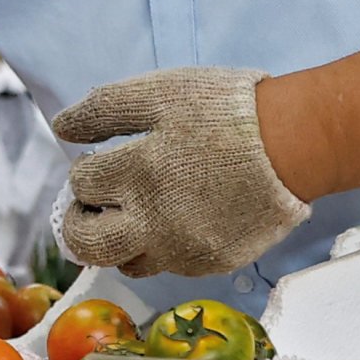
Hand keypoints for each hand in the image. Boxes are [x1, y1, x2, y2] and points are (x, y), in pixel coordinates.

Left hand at [46, 68, 312, 278]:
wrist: (298, 143)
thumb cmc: (228, 110)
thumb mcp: (161, 92)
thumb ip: (104, 109)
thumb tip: (62, 127)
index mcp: (135, 173)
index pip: (82, 183)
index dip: (86, 170)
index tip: (101, 162)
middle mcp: (152, 221)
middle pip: (87, 244)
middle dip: (79, 223)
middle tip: (92, 206)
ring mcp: (182, 249)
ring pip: (126, 263)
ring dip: (119, 241)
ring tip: (134, 214)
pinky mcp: (211, 263)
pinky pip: (168, 267)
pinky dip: (160, 248)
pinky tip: (175, 220)